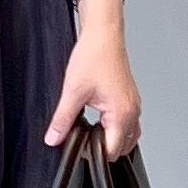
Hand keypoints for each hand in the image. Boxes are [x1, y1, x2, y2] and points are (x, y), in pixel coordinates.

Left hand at [44, 0, 139, 159]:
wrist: (103, 34)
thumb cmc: (94, 56)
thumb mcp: (72, 91)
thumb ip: (62, 119)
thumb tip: (53, 137)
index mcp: (122, 113)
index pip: (112, 151)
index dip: (94, 153)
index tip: (79, 147)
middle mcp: (132, 111)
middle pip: (122, 147)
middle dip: (103, 148)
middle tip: (83, 138)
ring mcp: (133, 105)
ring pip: (128, 136)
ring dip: (111, 138)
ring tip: (91, 130)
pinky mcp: (129, 98)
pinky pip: (127, 123)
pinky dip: (115, 127)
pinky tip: (99, 119)